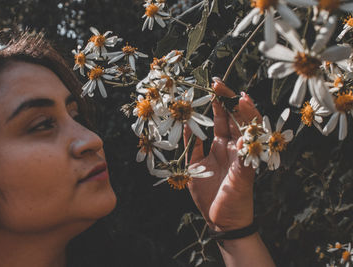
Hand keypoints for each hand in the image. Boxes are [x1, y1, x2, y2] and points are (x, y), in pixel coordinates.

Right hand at [184, 78, 260, 231]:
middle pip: (226, 118)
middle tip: (215, 82)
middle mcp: (229, 147)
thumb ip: (243, 160)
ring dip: (206, 110)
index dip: (241, 107)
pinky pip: (192, 143)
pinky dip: (188, 131)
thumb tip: (244, 139)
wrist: (223, 221)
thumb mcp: (243, 182)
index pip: (243, 123)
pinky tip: (185, 119)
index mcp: (241, 149)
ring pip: (210, 126)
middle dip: (222, 100)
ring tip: (201, 93)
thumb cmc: (238, 201)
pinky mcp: (198, 162)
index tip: (237, 93)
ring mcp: (213, 152)